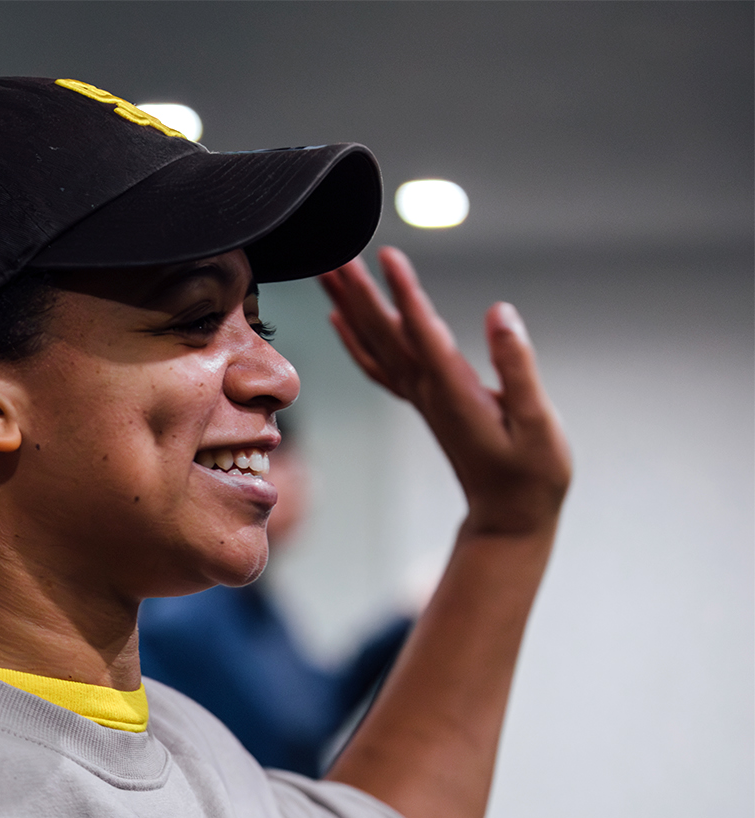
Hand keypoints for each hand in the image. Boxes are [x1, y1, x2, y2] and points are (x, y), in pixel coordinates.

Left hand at [320, 246, 571, 536]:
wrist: (509, 515)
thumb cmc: (533, 471)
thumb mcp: (537, 421)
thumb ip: (517, 366)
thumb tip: (500, 312)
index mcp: (454, 389)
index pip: (422, 331)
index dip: (404, 292)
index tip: (385, 255)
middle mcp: (428, 389)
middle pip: (384, 332)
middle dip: (358, 292)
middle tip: (331, 253)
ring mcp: (422, 395)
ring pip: (375, 343)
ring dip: (350, 306)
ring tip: (328, 271)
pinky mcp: (425, 400)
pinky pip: (379, 365)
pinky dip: (355, 340)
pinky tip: (339, 319)